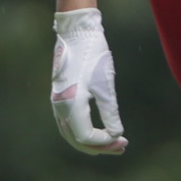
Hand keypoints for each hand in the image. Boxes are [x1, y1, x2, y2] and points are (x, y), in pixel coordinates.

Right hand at [50, 8, 127, 152]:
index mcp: (71, 104)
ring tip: (112, 143)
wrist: (77, 32)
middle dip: (100, 146)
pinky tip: (98, 130)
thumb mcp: (105, 85)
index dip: (105, 142)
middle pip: (77, 139)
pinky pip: (68, 123)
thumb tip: (116, 133)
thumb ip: (110, 112)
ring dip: (92, 141)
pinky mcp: (60, 95)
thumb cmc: (93, 55)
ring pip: (71, 133)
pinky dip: (82, 131)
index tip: (122, 137)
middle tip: (122, 147)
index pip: (86, 136)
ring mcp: (57, 101)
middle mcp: (60, 106)